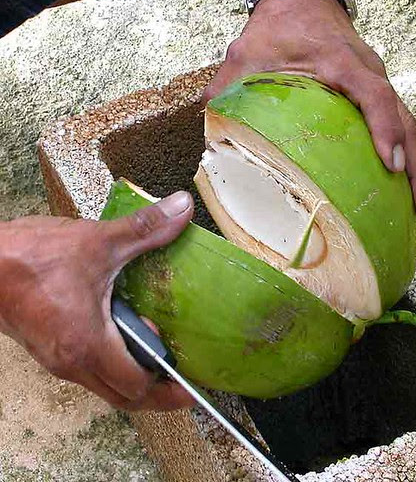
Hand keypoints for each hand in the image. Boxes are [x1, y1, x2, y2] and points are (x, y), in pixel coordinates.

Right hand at [0, 191, 195, 410]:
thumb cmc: (31, 257)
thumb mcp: (99, 241)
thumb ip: (146, 227)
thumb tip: (181, 209)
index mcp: (87, 343)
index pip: (136, 387)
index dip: (168, 390)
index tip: (191, 385)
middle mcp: (71, 362)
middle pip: (123, 397)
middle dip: (157, 395)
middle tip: (182, 380)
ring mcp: (57, 360)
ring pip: (104, 386)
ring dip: (134, 377)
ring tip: (159, 354)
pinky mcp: (49, 350)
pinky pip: (89, 372)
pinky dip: (113, 364)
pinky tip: (126, 336)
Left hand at [204, 0, 415, 219]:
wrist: (299, 2)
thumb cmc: (277, 28)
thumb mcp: (246, 54)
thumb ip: (227, 90)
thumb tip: (209, 134)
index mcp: (340, 63)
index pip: (373, 94)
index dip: (385, 128)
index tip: (392, 165)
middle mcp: (367, 73)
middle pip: (404, 118)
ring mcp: (374, 84)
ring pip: (407, 124)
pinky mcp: (371, 94)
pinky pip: (396, 125)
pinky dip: (406, 155)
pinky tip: (403, 185)